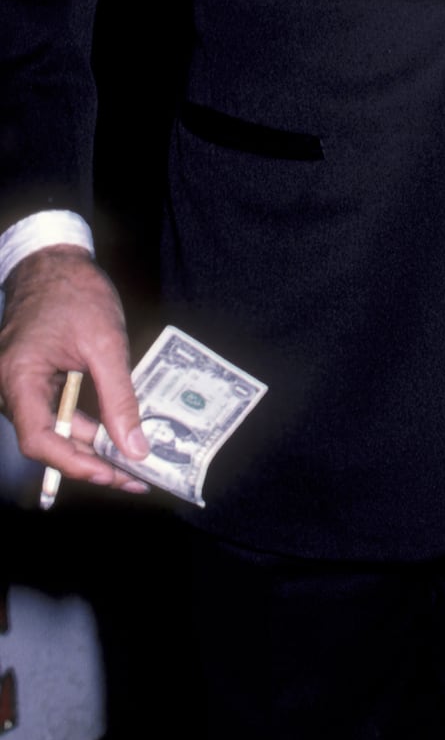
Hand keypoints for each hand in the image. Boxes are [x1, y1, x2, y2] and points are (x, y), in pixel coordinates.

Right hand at [0, 246, 148, 491]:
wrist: (55, 261)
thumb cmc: (74, 293)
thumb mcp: (105, 343)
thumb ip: (119, 397)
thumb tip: (134, 446)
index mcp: (19, 378)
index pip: (40, 439)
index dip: (75, 464)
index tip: (113, 474)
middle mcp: (13, 388)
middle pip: (50, 441)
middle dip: (93, 461)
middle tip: (135, 478)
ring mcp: (24, 385)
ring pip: (58, 429)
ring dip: (95, 446)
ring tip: (135, 461)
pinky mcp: (39, 381)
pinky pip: (61, 411)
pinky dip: (89, 424)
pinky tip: (119, 433)